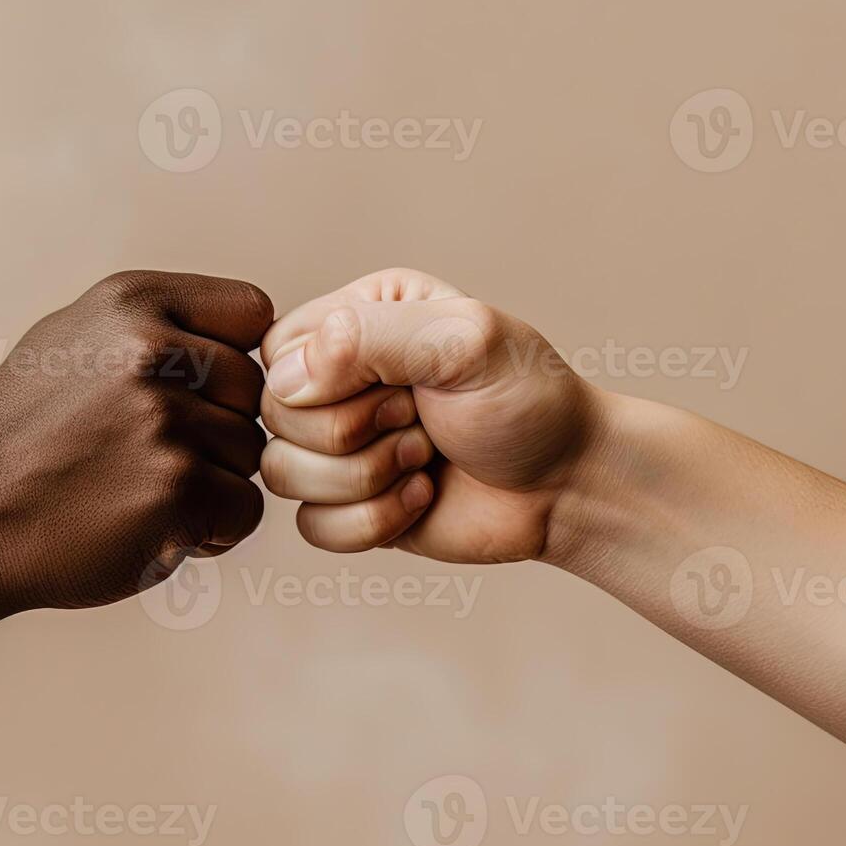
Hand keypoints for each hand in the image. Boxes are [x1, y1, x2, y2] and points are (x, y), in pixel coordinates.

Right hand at [0, 270, 274, 610]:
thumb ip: (159, 327)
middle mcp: (151, 349)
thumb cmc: (18, 438)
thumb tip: (249, 337)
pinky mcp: (175, 486)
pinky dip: (211, 532)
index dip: (233, 361)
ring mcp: (164, 418)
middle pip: (254, 391)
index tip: (193, 396)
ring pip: (250, 453)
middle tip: (151, 458)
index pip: (252, 312)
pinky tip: (153, 529)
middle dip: (220, 430)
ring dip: (212, 485)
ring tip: (138, 493)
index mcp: (131, 300)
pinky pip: (244, 509)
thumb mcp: (73, 339)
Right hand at [259, 268, 599, 562]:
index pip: (279, 351)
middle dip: (357, 432)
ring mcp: (339, 445)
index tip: (403, 384)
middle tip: (422, 423)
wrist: (569, 485)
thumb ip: (370, 336)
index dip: (325, 382)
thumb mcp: (464, 341)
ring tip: (424, 459)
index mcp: (358, 318)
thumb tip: (287, 380)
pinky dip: (371, 522)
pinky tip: (420, 499)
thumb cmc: (528, 401)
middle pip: (275, 417)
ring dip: (365, 478)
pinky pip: (310, 527)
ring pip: (282, 474)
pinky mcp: (347, 505)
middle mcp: (339, 378)